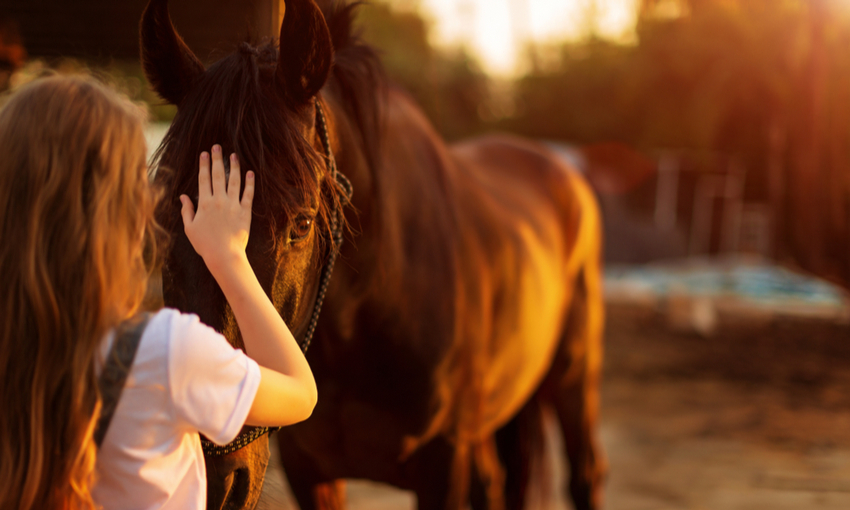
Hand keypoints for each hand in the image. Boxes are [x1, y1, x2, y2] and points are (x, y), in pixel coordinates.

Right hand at [180, 145, 253, 275]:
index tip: (204, 153)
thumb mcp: (190, 228)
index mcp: (204, 203)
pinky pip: (248, 194)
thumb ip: (186, 210)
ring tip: (234, 155)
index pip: (204, 179)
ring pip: (234, 181)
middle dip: (217, 159)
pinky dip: (250, 183)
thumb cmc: (205, 244)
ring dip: (234, 167)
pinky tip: (250, 173)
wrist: (224, 255)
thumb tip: (183, 196)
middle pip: (218, 175)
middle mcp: (219, 200)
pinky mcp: (245, 212)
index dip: (204, 164)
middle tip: (217, 146)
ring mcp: (233, 205)